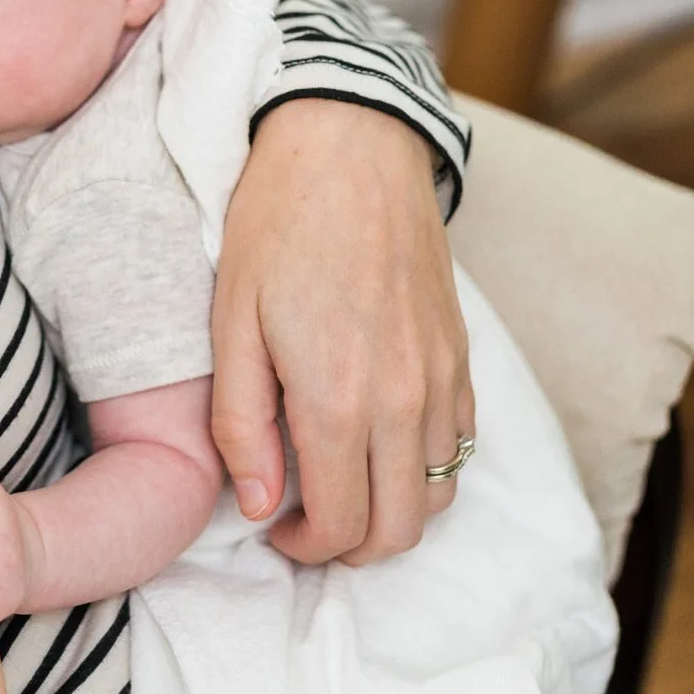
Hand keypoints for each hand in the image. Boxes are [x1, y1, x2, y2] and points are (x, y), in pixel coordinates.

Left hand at [210, 99, 473, 564]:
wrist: (350, 147)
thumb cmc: (275, 226)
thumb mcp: (231, 322)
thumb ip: (241, 424)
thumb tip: (257, 505)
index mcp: (339, 399)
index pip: (340, 526)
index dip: (302, 547)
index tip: (270, 526)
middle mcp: (405, 401)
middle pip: (398, 532)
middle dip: (348, 547)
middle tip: (302, 521)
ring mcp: (443, 379)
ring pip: (439, 497)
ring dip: (391, 513)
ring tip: (338, 483)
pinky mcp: (463, 355)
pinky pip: (462, 445)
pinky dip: (425, 468)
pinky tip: (377, 440)